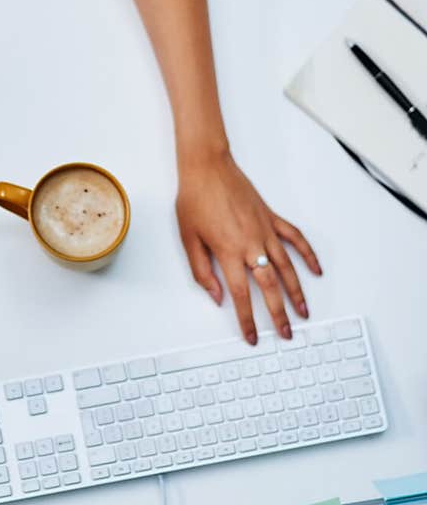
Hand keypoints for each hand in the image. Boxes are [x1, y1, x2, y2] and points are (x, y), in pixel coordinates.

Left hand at [175, 149, 321, 344]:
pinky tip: (316, 270)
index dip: (246, 320)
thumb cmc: (195, 200)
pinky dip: (308, 255)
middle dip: (278, 314)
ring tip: (303, 311)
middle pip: (269, 286)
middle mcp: (251, 244)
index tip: (252, 336)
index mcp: (228, 252)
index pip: (240, 295)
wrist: (207, 167)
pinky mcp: (271, 218)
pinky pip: (295, 238)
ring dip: (297, 292)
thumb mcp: (188, 239)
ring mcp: (265, 230)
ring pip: (287, 267)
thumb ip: (202, 271)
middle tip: (286, 334)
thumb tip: (217, 296)